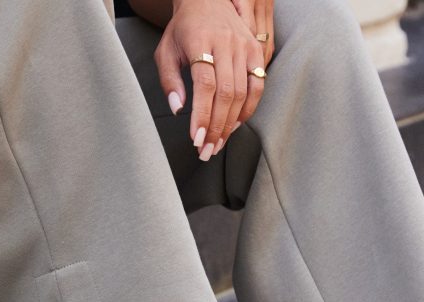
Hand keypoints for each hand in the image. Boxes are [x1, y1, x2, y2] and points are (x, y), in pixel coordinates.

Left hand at [154, 0, 266, 158]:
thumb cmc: (184, 29)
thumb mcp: (166, 50)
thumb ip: (169, 80)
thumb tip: (178, 109)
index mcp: (200, 39)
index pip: (205, 84)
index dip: (202, 115)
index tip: (197, 138)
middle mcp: (225, 42)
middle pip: (226, 93)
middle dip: (216, 127)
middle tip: (207, 150)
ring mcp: (244, 46)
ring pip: (242, 93)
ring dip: (230, 124)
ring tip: (218, 143)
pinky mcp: (256, 51)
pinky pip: (257, 86)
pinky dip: (248, 109)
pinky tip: (234, 125)